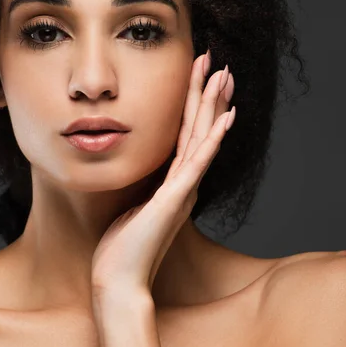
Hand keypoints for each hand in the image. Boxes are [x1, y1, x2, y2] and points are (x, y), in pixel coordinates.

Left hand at [90, 51, 235, 300]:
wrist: (120, 282)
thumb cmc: (124, 249)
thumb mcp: (134, 207)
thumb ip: (145, 189)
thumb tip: (145, 174)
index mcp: (173, 183)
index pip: (187, 135)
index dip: (196, 106)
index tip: (203, 78)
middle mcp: (184, 183)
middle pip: (199, 130)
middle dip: (208, 95)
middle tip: (218, 64)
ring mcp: (182, 190)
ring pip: (201, 138)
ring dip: (213, 106)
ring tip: (224, 77)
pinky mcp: (174, 199)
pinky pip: (196, 163)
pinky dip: (212, 140)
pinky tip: (225, 118)